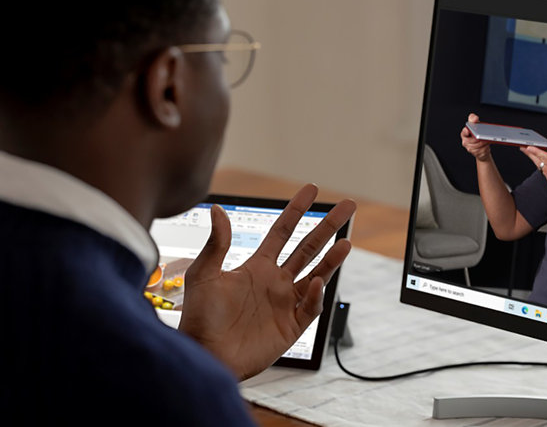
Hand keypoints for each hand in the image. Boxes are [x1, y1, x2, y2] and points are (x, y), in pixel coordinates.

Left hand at [178, 184, 355, 379]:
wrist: (205, 355)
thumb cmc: (199, 318)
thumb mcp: (204, 275)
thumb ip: (217, 243)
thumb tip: (217, 209)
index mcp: (256, 266)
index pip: (282, 231)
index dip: (297, 210)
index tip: (312, 190)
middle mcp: (275, 282)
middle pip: (308, 247)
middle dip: (328, 227)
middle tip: (347, 206)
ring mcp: (285, 303)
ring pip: (317, 274)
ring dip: (332, 259)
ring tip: (346, 242)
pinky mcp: (291, 327)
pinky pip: (310, 307)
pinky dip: (315, 295)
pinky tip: (315, 282)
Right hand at [461, 113, 491, 161]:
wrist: (482, 146)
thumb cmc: (479, 134)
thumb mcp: (477, 125)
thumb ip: (473, 119)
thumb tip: (474, 118)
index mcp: (465, 134)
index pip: (464, 132)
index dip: (465, 132)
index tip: (468, 130)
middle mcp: (465, 142)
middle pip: (472, 140)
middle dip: (478, 138)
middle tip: (483, 135)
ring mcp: (470, 148)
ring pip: (478, 145)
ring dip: (483, 142)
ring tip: (488, 139)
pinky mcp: (476, 153)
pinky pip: (481, 150)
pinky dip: (485, 147)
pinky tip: (488, 145)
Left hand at [521, 142, 546, 201]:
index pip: (543, 156)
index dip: (535, 151)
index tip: (528, 147)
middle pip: (538, 161)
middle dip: (529, 154)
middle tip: (522, 148)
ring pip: (539, 166)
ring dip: (534, 159)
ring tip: (529, 152)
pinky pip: (543, 171)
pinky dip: (541, 165)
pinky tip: (540, 160)